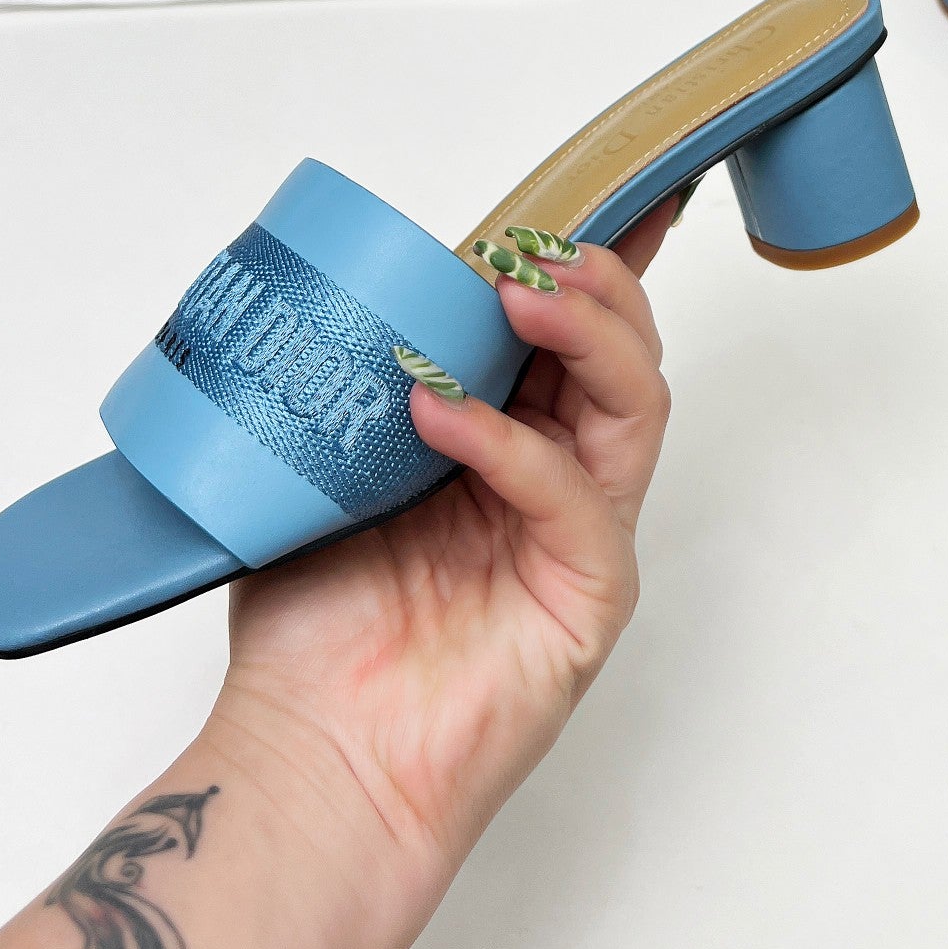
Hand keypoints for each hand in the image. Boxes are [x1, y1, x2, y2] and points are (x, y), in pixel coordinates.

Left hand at [210, 202, 674, 913]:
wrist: (315, 761)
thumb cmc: (319, 630)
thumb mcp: (329, 469)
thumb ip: (363, 385)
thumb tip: (344, 285)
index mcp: (508, 442)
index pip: (569, 334)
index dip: (593, 261)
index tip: (604, 187)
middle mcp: (557, 479)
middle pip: (625, 353)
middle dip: (594, 280)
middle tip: (535, 245)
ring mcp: (580, 535)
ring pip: (633, 403)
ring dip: (584, 332)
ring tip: (516, 290)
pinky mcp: (588, 594)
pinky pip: (572, 498)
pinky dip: (510, 445)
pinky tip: (440, 414)